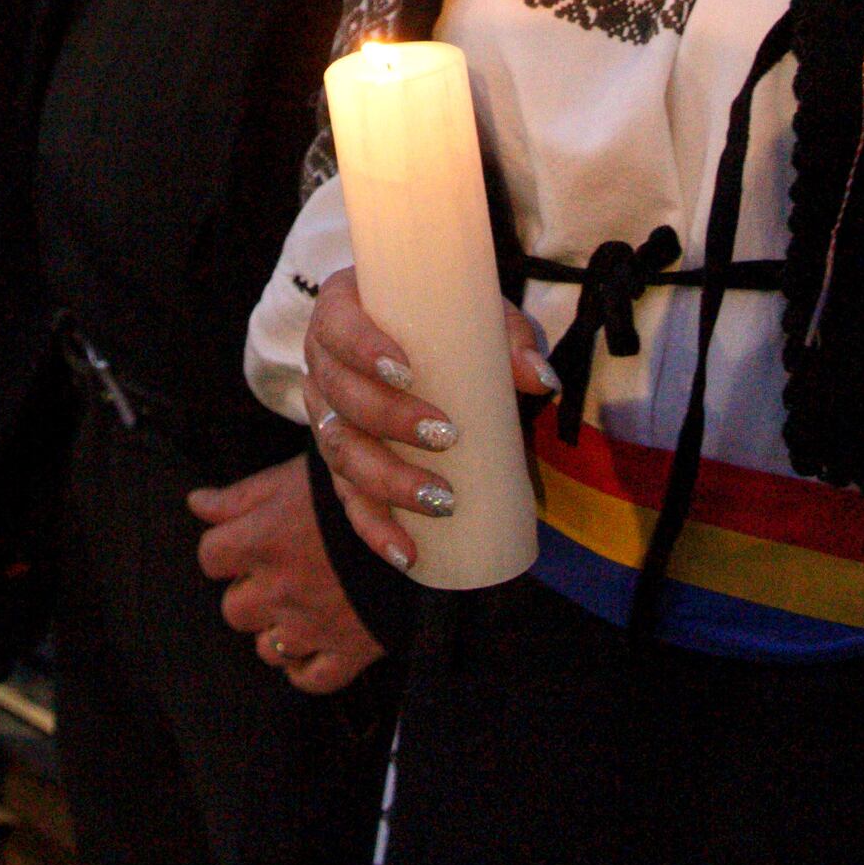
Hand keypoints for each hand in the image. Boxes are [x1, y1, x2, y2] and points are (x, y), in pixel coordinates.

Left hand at [192, 459, 384, 694]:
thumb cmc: (354, 490)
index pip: (211, 558)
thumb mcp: (293, 477)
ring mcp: (312, 626)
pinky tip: (315, 645)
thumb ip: (239, 498)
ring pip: (267, 649)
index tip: (250, 544)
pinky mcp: (348, 652)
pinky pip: (309, 679)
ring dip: (277, 631)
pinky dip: (305, 668)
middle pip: (234, 609)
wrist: (427, 519)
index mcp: (262, 540)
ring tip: (303, 606)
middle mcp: (279, 589)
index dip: (227, 551)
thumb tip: (195, 504)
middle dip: (251, 593)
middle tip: (281, 575)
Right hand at [297, 271, 549, 579]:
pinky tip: (408, 553)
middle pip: (340, 395)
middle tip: (445, 436)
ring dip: (388, 481)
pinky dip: (377, 530)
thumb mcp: (477, 314)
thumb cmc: (446, 322)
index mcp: (342, 311)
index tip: (406, 370)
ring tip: (442, 500)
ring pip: (340, 453)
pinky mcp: (341, 466)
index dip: (362, 349)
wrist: (424, 345)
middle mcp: (323, 365)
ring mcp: (326, 418)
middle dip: (389, 420)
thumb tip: (540, 378)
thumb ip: (509, 337)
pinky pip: (349, 502)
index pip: (338, 326)